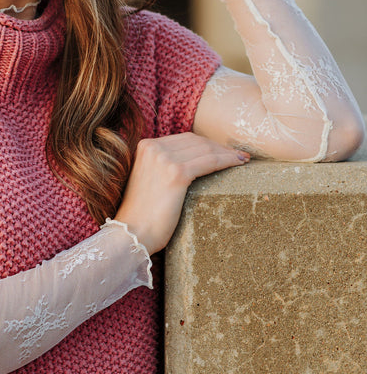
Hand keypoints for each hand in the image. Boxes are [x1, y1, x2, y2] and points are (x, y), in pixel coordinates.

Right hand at [114, 133, 248, 254]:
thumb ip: (161, 166)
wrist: (132, 234)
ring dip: (227, 153)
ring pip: (205, 149)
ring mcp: (164, 159)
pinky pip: (210, 162)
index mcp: (145, 146)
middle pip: (196, 141)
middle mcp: (153, 148)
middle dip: (218, 147)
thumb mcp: (148, 180)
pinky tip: (239, 164)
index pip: (183, 139)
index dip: (206, 144)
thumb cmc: (142, 215)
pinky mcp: (176, 174)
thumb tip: (191, 164)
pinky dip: (228, 161)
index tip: (222, 151)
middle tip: (237, 156)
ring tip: (241, 160)